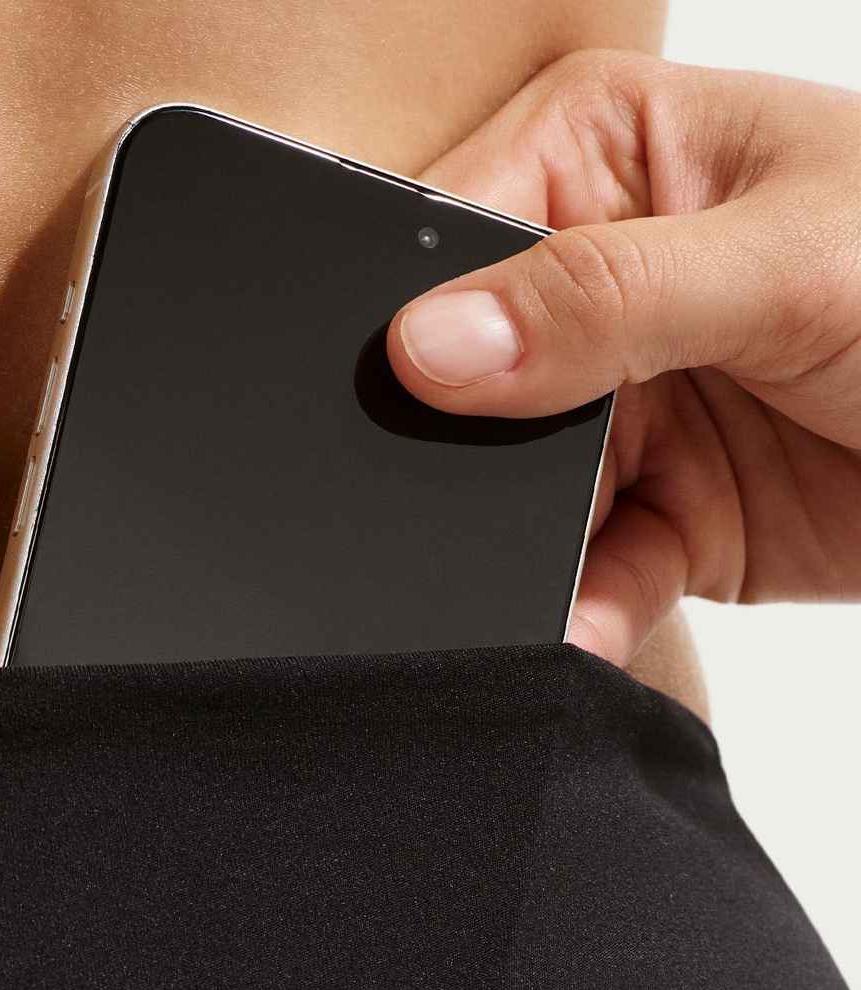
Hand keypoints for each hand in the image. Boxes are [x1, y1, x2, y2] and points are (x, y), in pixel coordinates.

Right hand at [386, 49, 860, 665]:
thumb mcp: (782, 266)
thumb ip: (602, 300)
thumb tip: (430, 346)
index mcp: (611, 154)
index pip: (458, 233)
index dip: (420, 322)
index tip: (415, 401)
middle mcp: (600, 282)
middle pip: (469, 387)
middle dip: (470, 465)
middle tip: (491, 513)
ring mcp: (628, 408)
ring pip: (516, 498)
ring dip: (526, 558)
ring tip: (548, 594)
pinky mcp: (663, 517)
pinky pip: (584, 576)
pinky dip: (583, 613)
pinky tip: (591, 628)